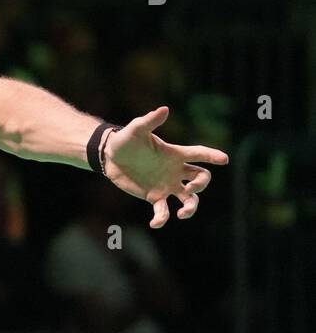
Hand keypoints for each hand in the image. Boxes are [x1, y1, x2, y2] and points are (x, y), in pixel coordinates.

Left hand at [102, 106, 228, 228]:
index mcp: (175, 154)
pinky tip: (155, 223)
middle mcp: (176, 171)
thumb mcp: (136, 130)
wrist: (109, 157)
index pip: (199, 154)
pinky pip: (163, 211)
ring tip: (182, 214)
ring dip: (191, 208)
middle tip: (191, 188)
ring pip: (189, 199)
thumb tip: (164, 109)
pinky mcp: (154, 197)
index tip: (223, 159)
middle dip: (202, 185)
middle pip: (201, 179)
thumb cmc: (125, 140)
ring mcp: (167, 185)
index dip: (212, 156)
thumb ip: (150, 121)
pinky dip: (162, 218)